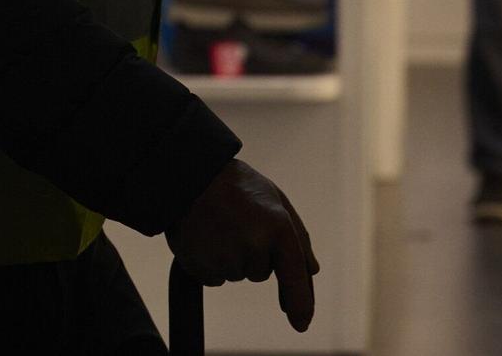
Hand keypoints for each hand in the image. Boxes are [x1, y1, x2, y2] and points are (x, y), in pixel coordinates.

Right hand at [166, 159, 320, 331]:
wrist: (190, 176)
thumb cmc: (238, 186)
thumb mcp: (276, 201)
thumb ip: (298, 236)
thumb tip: (311, 270)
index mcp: (278, 226)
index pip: (294, 275)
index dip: (300, 303)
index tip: (301, 324)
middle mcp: (254, 246)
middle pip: (262, 272)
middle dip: (255, 253)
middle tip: (240, 222)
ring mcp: (227, 259)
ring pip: (239, 273)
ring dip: (234, 256)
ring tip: (222, 225)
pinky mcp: (202, 268)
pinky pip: (216, 277)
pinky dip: (214, 262)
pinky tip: (208, 236)